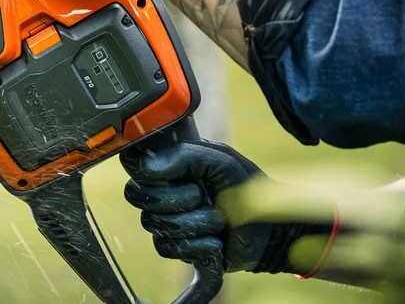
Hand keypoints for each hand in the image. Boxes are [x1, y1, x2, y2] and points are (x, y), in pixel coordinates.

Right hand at [121, 139, 331, 274]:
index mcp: (171, 166)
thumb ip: (185, 156)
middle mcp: (164, 192)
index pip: (136, 168)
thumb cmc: (246, 188)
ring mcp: (167, 221)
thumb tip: (147, 167)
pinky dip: (197, 246)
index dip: (153, 175)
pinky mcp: (176, 247)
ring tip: (218, 220)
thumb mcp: (222, 161)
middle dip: (178, 200)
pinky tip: (215, 242)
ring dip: (195, 224)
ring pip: (156, 225)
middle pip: (141, 198)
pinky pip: (167, 248)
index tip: (183, 176)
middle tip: (205, 197)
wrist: (268, 229)